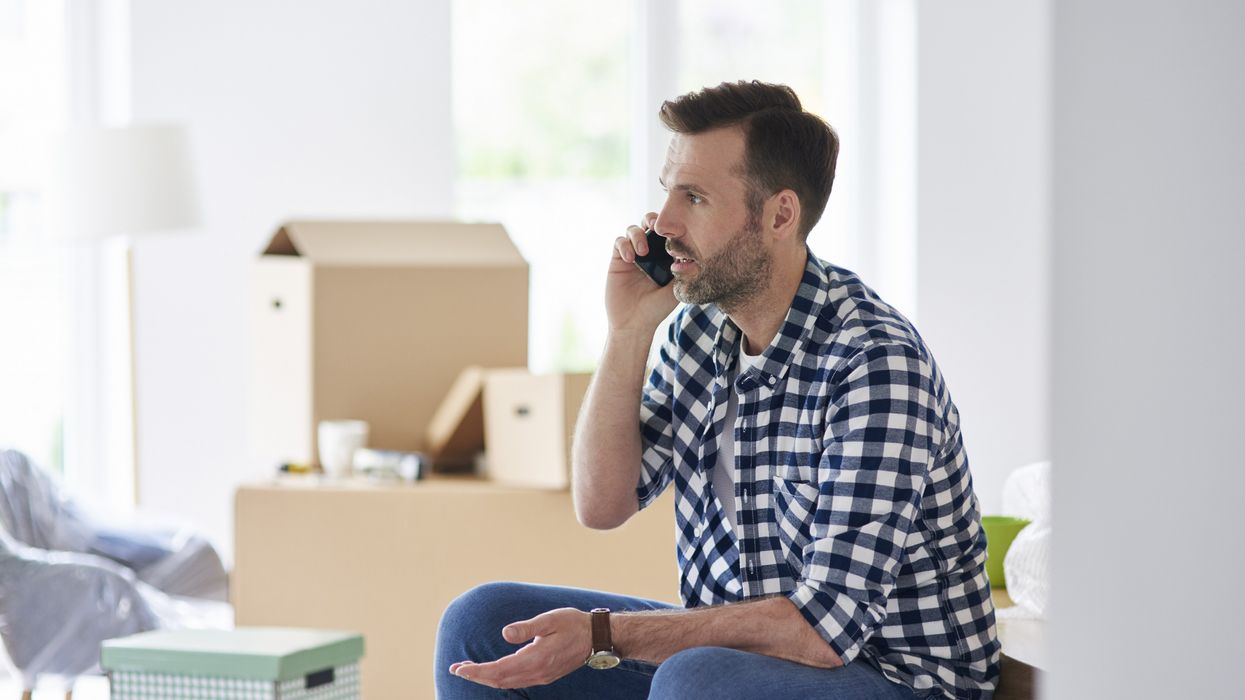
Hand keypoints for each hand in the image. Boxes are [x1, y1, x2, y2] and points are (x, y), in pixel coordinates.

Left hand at [449, 608, 592, 688]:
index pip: (499, 669)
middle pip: (500, 680)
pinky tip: (492, 672)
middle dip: (476, 676)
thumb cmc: (573, 624)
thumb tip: (505, 633)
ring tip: (469, 669)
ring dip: (486, 678)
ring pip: (507, 683)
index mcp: (536, 658)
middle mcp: (537, 672)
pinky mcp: (544, 675)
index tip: (459, 668)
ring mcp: (541, 676)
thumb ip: (527, 628)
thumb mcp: (550, 620)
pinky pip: (516, 682)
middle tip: (456, 669)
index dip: (477, 671)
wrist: (597, 638)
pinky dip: (499, 679)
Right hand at [606, 212, 677, 334]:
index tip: (675, 230)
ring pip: (633, 229)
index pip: (668, 232)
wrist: (634, 323)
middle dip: (653, 220)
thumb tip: (695, 252)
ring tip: (643, 252)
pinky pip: (619, 242)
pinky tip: (630, 259)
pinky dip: (624, 245)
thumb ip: (684, 271)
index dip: (671, 226)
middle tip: (656, 227)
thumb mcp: (676, 289)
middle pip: (649, 223)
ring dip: (638, 235)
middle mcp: (649, 252)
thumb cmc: (657, 309)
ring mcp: (633, 255)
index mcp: (665, 256)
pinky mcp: (618, 260)